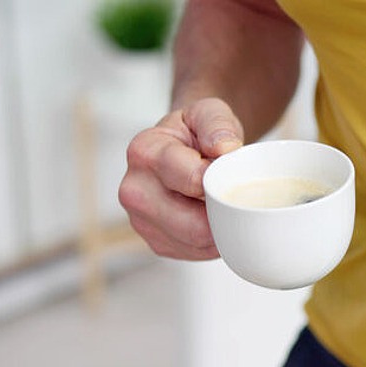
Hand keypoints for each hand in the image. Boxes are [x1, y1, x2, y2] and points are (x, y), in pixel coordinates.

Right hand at [118, 98, 244, 259]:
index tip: (229, 173)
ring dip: (219, 229)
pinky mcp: (155, 243)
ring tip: (222, 204)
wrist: (182, 149)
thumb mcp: (209, 113)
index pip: (193, 181)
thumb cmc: (195, 133)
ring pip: (196, 243)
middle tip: (231, 194)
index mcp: (144, 152)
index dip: (221, 182)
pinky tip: (211, 219)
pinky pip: (195, 253)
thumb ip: (218, 123)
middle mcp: (134, 189)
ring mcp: (141, 221)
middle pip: (193, 224)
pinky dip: (211, 242)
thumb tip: (224, 148)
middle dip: (221, 212)